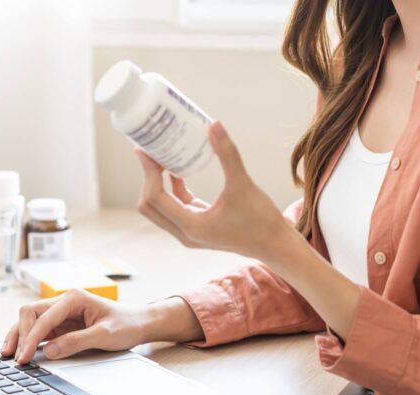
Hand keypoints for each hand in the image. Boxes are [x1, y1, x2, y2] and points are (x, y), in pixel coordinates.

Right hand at [1, 290, 202, 363]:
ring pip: (30, 320)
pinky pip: (38, 330)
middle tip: (16, 358)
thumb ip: (77, 342)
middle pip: (30, 313)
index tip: (25, 357)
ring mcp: (61, 312)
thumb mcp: (105, 335)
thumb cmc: (126, 325)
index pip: (44, 317)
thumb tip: (50, 352)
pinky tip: (20, 352)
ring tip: (9, 355)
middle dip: (20, 334)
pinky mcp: (61, 324)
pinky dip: (27, 340)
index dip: (31, 338)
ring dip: (19, 336)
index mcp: (74, 298)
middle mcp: (64, 301)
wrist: (139, 324)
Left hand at [136, 121, 289, 259]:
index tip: (145, 151)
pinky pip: (174, 207)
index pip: (155, 198)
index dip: (148, 172)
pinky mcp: (197, 228)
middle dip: (147, 178)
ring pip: (159, 208)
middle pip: (149, 206)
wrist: (274, 245)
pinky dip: (171, 189)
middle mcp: (185, 233)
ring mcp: (189, 233)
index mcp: (191, 226)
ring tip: (159, 157)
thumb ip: (227, 154)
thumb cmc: (261, 219)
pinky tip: (177, 169)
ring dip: (156, 184)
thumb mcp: (243, 184)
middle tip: (149, 152)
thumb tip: (213, 124)